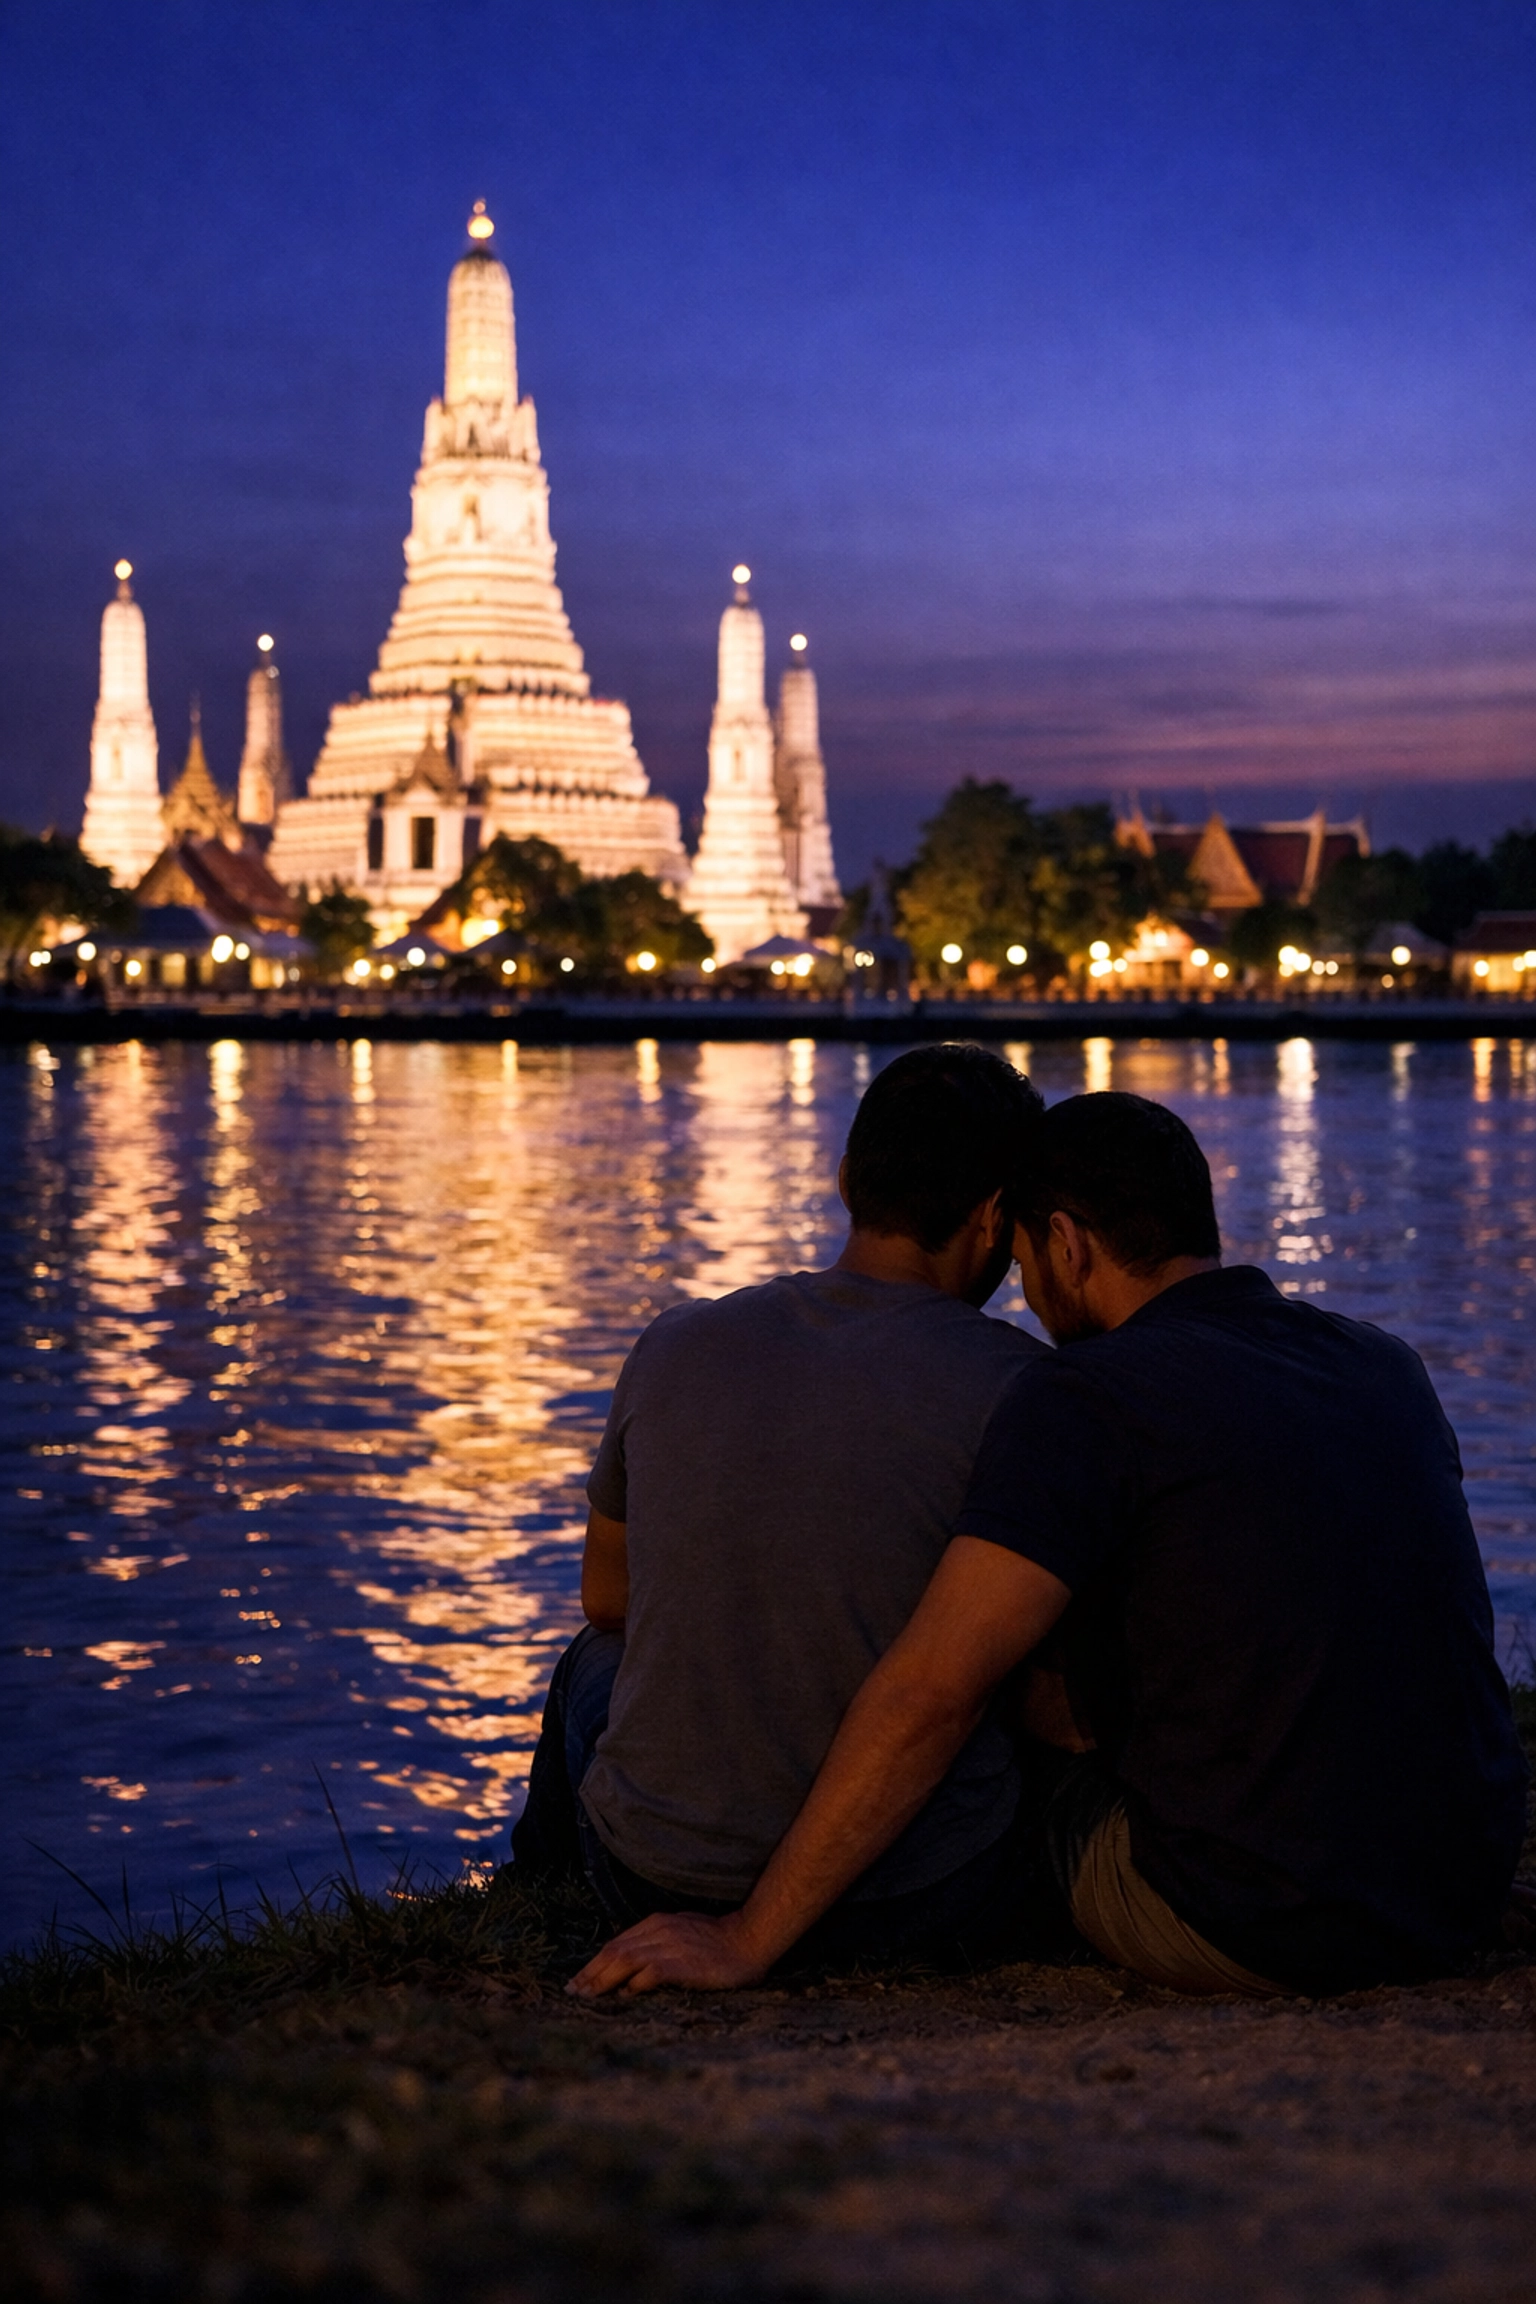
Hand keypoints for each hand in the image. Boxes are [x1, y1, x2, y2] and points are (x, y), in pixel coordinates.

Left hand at [566, 1908, 770, 1998]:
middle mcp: (659, 1931)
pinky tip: (625, 1996)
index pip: (616, 1944)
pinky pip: (650, 1973)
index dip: (594, 1963)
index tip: (578, 1981)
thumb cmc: (718, 1940)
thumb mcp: (682, 1934)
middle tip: (572, 1992)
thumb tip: (630, 1978)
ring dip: (602, 1979)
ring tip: (587, 1997)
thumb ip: (656, 1948)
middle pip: (614, 1951)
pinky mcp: (682, 1964)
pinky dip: (634, 1984)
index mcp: (657, 1924)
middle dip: (590, 1973)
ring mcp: (670, 1946)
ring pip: (624, 1960)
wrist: (749, 1939)